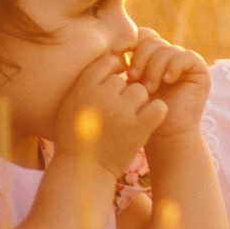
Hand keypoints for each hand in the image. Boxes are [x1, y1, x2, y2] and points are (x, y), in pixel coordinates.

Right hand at [51, 51, 168, 176]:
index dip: (113, 71)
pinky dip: (154, 112)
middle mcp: (103, 96)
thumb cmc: (75, 135)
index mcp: (84, 87)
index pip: (108, 62)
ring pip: (141, 91)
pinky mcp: (138, 128)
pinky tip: (146, 120)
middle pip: (125, 78)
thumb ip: (89, 80)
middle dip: (123, 91)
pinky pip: (157, 107)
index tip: (113, 85)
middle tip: (116, 110)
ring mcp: (122, 111)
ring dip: (138, 103)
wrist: (82, 170)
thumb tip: (115, 58)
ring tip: (128, 118)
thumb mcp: (72, 102)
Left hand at [126, 28, 211, 144]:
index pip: (141, 36)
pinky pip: (185, 56)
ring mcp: (184, 62)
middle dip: (141, 58)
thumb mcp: (128, 84)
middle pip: (152, 40)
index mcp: (151, 56)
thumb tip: (115, 43)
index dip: (131, 47)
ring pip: (166, 49)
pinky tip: (167, 80)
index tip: (123, 69)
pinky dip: (173, 66)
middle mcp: (169, 56)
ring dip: (154, 68)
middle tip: (135, 79)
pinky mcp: (199, 70)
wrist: (163, 135)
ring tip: (149, 88)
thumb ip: (125, 62)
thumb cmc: (141, 113)